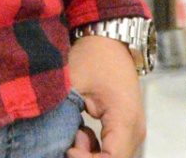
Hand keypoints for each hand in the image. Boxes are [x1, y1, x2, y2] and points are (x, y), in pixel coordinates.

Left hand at [64, 34, 144, 157]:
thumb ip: (63, 113)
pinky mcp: (126, 128)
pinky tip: (81, 131)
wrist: (110, 39)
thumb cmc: (94, 57)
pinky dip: (95, 149)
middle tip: (69, 141)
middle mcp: (135, 130)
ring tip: (75, 132)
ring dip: (91, 154)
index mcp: (125, 120)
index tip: (68, 148)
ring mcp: (133, 130)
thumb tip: (50, 140)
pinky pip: (112, 151)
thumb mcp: (73, 83)